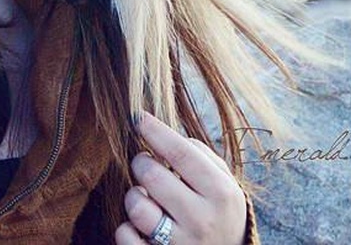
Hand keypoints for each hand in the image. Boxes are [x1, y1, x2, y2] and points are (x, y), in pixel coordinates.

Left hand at [115, 111, 246, 244]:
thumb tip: (163, 133)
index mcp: (221, 193)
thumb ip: (201, 157)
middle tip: (144, 164)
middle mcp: (202, 220)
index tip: (138, 118)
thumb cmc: (220, 214)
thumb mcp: (225, 186)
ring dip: (133, 196)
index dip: (155, 131)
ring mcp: (181, 244)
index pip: (181, 153)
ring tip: (144, 197)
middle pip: (152, 176)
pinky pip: (126, 236)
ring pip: (137, 207)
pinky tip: (141, 226)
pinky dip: (127, 228)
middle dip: (141, 163)